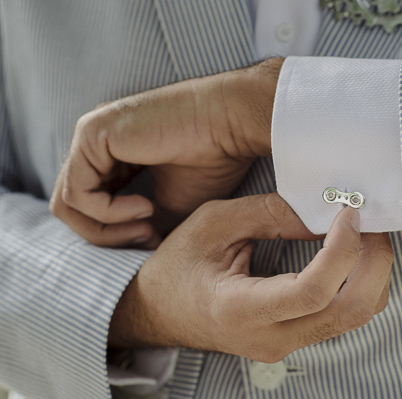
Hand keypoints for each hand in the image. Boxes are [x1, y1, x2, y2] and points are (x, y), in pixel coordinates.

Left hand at [50, 59, 282, 247]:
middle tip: (148, 238)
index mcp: (111, 156)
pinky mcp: (91, 135)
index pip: (88, 207)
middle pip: (71, 209)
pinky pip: (78, 193)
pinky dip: (109, 213)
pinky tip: (145, 207)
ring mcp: (89, 137)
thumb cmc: (210, 161)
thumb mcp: (170, 206)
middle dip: (107, 237)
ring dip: (109, 230)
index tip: (154, 239)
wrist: (229, 125)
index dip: (116, 234)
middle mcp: (94, 145)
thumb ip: (139, 223)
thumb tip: (128, 249)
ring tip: (148, 227)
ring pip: (67, 205)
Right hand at [108, 194, 393, 361]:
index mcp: (240, 309)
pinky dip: (358, 282)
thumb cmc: (178, 266)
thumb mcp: (214, 223)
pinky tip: (350, 253)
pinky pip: (342, 316)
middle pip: (350, 311)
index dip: (343, 249)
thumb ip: (270, 213)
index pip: (313, 292)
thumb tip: (323, 208)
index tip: (348, 213)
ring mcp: (285, 344)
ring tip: (362, 232)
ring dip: (371, 272)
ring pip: (354, 316)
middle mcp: (270, 337)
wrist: (159, 310)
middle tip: (370, 221)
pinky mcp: (294, 339)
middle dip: (374, 262)